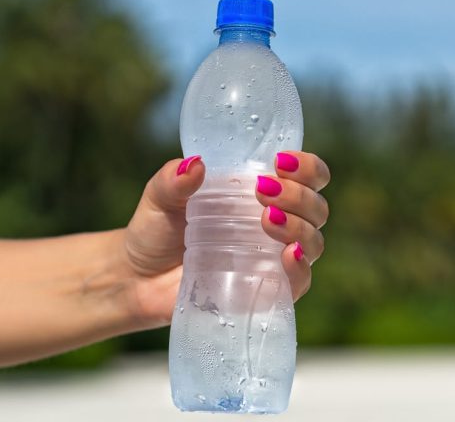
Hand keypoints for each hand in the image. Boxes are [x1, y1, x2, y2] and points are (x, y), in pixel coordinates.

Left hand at [119, 152, 329, 329]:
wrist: (137, 280)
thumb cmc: (155, 232)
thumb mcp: (159, 197)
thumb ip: (173, 180)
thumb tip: (195, 165)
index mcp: (263, 194)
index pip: (308, 177)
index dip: (307, 168)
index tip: (281, 162)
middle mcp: (279, 224)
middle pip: (316, 208)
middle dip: (299, 195)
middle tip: (264, 191)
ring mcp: (274, 259)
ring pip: (313, 242)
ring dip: (298, 226)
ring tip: (266, 220)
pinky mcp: (267, 291)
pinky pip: (300, 282)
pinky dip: (300, 267)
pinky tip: (288, 255)